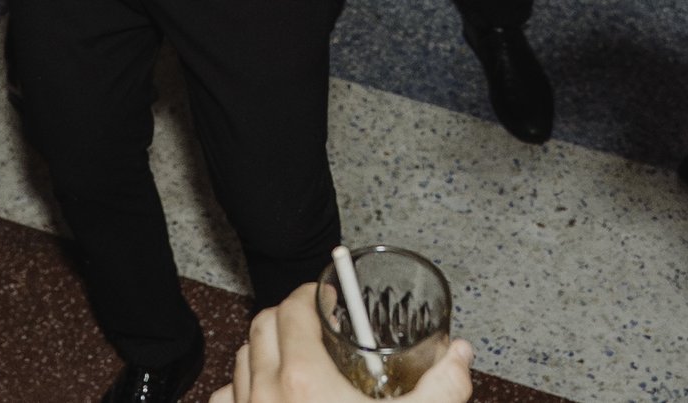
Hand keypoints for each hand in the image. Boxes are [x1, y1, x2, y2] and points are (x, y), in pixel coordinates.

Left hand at [213, 284, 473, 402]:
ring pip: (242, 361)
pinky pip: (227, 400)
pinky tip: (266, 398)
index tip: (325, 296)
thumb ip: (443, 388)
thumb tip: (459, 354)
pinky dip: (242, 390)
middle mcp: (264, 395)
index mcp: (303, 382)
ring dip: (265, 350)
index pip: (291, 309)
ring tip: (296, 357)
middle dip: (287, 316)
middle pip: (261, 328)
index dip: (308, 294)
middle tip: (316, 322)